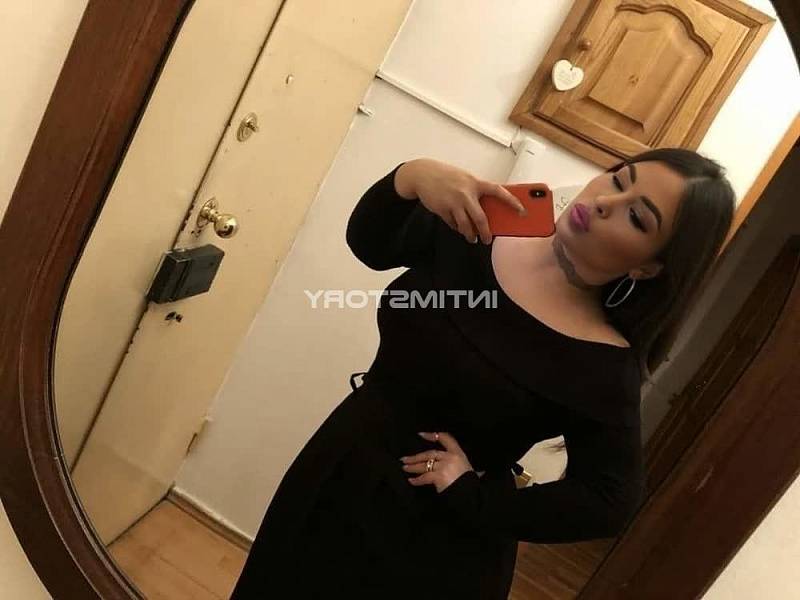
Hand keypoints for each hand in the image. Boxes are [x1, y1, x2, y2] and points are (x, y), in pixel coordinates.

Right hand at [395, 159, 525, 244]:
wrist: (422, 174)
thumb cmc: (447, 176)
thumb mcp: (465, 179)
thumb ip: (476, 191)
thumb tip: (488, 211)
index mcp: (475, 183)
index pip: (498, 192)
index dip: (512, 202)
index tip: (522, 211)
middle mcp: (465, 193)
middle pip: (480, 218)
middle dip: (486, 232)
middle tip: (488, 239)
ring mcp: (453, 202)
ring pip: (465, 226)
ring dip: (469, 235)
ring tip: (472, 238)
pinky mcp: (442, 210)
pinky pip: (453, 224)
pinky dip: (456, 227)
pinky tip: (458, 227)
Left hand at [400, 431, 473, 492]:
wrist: (471, 496)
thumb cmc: (472, 485)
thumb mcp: (473, 473)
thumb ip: (475, 471)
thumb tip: (482, 472)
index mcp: (458, 454)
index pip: (445, 438)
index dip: (432, 435)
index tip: (421, 434)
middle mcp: (450, 457)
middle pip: (429, 453)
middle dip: (416, 457)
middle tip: (404, 459)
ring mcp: (443, 466)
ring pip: (424, 464)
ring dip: (413, 466)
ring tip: (405, 468)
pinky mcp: (438, 476)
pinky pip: (424, 477)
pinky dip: (417, 480)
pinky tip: (411, 481)